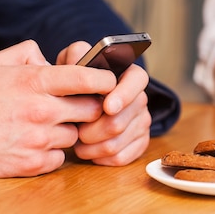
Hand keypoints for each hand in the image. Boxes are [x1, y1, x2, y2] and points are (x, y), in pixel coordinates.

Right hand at [0, 40, 117, 177]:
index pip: (86, 79)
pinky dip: (54, 152)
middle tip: (75, 105)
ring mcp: (39, 139)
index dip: (105, 79)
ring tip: (45, 126)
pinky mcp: (34, 164)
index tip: (110, 80)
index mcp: (34, 82)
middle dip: (88, 107)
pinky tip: (36, 144)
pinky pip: (61, 157)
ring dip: (68, 130)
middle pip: (91, 109)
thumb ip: (27, 53)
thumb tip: (50, 58)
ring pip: (76, 134)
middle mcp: (41, 110)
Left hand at [57, 41, 151, 165]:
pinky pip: (120, 158)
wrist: (80, 102)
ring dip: (92, 145)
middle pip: (120, 121)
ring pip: (116, 143)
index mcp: (129, 75)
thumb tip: (78, 60)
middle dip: (93, 129)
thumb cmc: (76, 81)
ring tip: (78, 140)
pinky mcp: (139, 143)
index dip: (124, 95)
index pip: (137, 80)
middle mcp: (140, 99)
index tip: (108, 107)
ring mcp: (141, 122)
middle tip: (77, 128)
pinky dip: (100, 157)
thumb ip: (76, 55)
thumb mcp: (73, 61)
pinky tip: (89, 149)